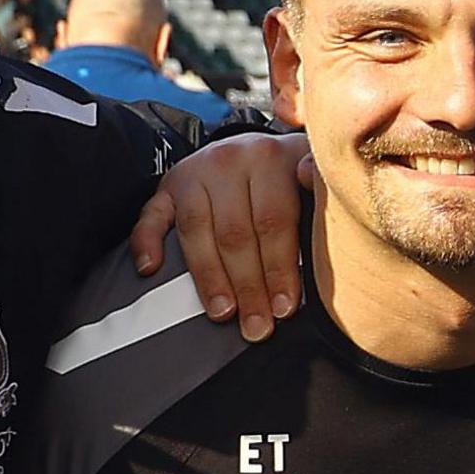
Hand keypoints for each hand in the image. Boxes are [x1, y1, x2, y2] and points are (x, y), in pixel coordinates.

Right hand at [132, 133, 313, 339]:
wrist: (256, 146)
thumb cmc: (291, 176)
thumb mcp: (314, 177)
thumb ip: (320, 190)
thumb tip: (327, 199)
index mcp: (271, 160)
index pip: (274, 222)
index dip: (279, 269)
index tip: (285, 308)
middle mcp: (229, 160)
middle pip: (235, 233)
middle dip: (248, 286)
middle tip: (256, 327)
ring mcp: (194, 172)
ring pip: (196, 230)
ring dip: (208, 278)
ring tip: (223, 314)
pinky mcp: (167, 185)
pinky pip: (151, 216)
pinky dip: (147, 242)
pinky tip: (151, 270)